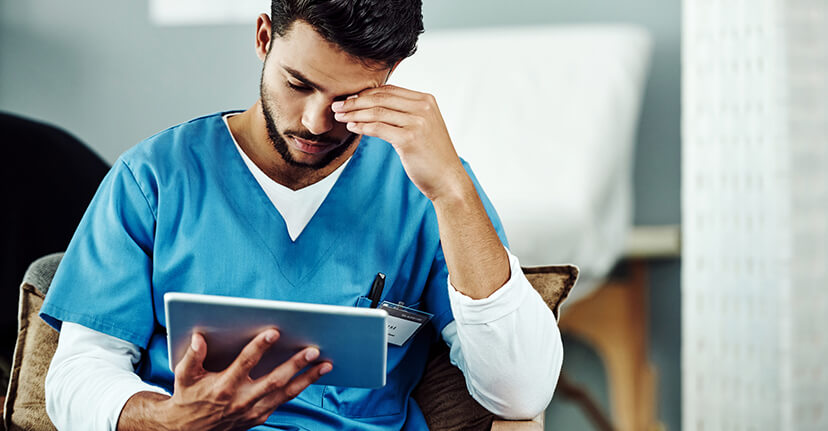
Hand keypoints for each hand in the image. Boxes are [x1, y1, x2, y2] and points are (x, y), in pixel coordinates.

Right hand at [160, 329, 330, 430]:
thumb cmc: (188, 398)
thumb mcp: (184, 377)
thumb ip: (192, 356)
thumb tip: (199, 338)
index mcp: (224, 386)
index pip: (245, 363)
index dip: (259, 347)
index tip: (274, 332)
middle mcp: (241, 400)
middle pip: (274, 380)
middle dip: (295, 364)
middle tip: (313, 350)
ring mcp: (253, 411)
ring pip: (286, 394)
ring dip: (308, 379)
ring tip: (326, 364)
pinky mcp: (260, 417)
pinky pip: (284, 401)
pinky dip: (300, 388)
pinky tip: (313, 375)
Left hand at [331, 85, 470, 201]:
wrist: (448, 180)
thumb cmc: (433, 156)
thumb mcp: (423, 127)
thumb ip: (406, 113)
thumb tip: (375, 105)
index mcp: (426, 100)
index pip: (389, 90)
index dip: (365, 93)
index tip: (348, 98)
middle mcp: (423, 107)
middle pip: (380, 98)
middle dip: (355, 101)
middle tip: (337, 106)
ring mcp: (417, 122)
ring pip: (377, 112)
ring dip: (354, 113)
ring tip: (339, 116)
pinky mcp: (409, 139)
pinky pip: (378, 128)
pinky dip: (361, 126)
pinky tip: (351, 128)